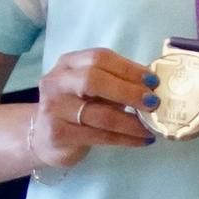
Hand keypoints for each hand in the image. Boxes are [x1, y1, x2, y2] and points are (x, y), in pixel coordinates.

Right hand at [32, 48, 152, 169]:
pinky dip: (125, 138)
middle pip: (93, 80)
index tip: (154, 80)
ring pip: (99, 114)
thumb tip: (154, 84)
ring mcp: (54, 108)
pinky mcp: (58, 134)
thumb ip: (116, 82)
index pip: (100, 57)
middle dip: (128, 91)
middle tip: (153, 103)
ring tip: (151, 126)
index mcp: (68, 63)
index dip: (129, 68)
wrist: (44, 136)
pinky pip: (99, 136)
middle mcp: (56, 82)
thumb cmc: (76, 107)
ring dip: (132, 122)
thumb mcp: (92, 88)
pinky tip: (142, 140)